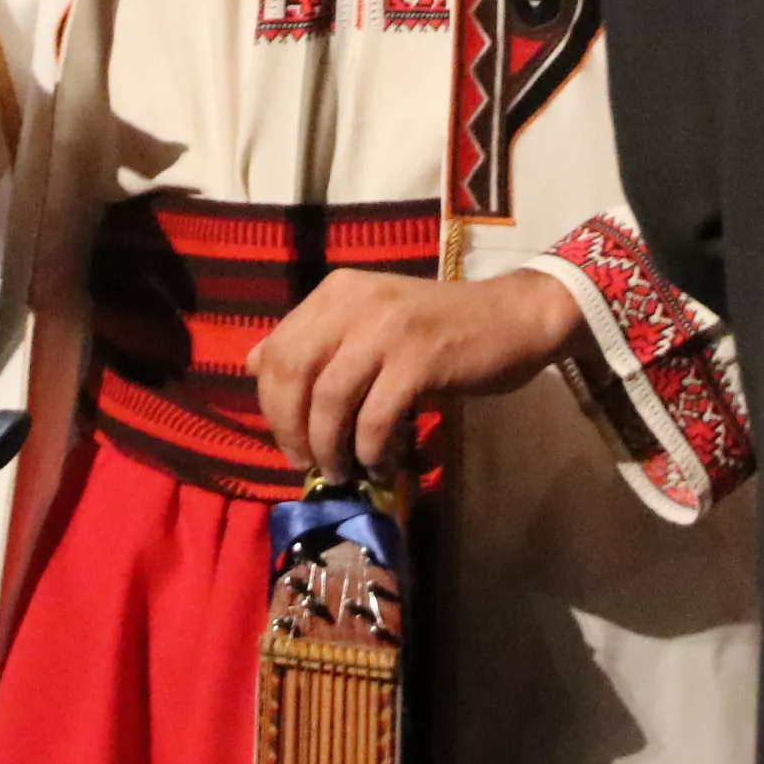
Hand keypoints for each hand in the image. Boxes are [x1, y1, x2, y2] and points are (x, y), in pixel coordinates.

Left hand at [252, 269, 580, 482]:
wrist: (511, 319)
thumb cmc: (438, 328)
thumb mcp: (367, 323)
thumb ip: (314, 340)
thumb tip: (252, 361)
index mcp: (336, 292)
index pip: (276, 349)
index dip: (272, 404)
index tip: (289, 442)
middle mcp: (354, 301)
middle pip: (293, 372)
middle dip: (291, 428)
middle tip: (308, 463)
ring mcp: (388, 327)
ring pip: (330, 399)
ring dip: (330, 446)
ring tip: (343, 470)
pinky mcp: (420, 358)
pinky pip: (376, 416)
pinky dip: (371, 450)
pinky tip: (380, 464)